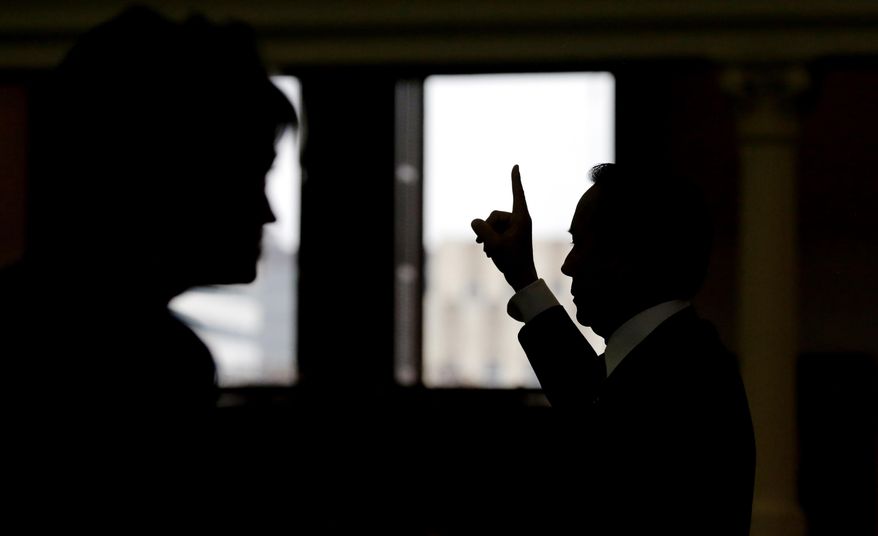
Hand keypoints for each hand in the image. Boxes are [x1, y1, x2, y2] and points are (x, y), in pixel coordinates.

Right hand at [471, 165, 537, 290]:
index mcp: (521, 218)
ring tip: (489, 251)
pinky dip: (490, 241)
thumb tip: (475, 221)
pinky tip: (490, 253)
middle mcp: (519, 220)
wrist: (521, 278)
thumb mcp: (493, 244)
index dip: (515, 180)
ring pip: (492, 225)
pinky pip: (494, 232)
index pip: (517, 194)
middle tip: (488, 246)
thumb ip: (481, 229)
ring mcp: (514, 228)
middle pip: (495, 215)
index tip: (516, 166)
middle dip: (487, 230)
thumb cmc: (512, 261)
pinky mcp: (510, 236)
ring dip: (487, 238)